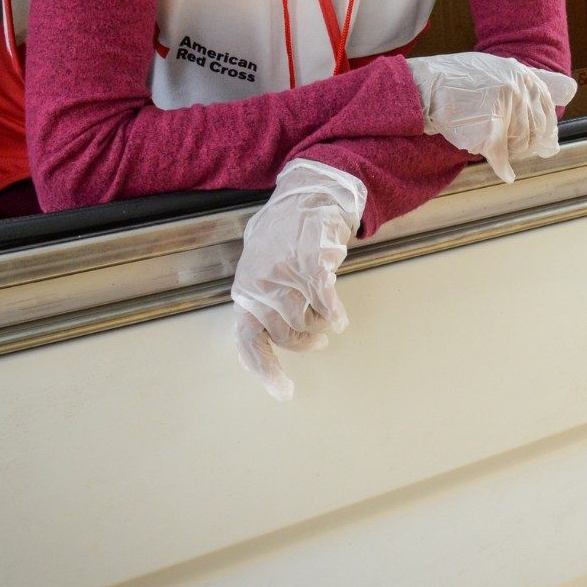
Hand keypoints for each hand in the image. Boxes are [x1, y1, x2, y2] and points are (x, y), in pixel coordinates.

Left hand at [231, 158, 366, 400]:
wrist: (309, 194)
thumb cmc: (284, 230)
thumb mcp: (258, 264)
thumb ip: (259, 297)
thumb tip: (263, 334)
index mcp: (246, 289)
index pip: (249, 341)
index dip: (265, 371)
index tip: (284, 392)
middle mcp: (262, 285)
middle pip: (285, 336)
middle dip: (305, 343)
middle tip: (318, 341)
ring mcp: (287, 275)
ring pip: (307, 322)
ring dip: (321, 325)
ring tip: (328, 317)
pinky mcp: (313, 265)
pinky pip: (325, 304)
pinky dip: (334, 315)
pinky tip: (340, 318)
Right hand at [406, 53, 576, 182]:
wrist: (426, 88)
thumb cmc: (458, 80)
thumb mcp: (498, 68)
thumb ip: (532, 80)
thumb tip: (571, 90)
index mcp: (522, 76)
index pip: (546, 108)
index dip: (544, 127)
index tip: (542, 140)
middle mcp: (518, 90)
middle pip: (535, 129)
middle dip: (527, 143)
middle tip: (514, 149)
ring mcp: (505, 110)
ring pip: (521, 144)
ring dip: (512, 152)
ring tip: (500, 150)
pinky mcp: (490, 131)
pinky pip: (503, 157)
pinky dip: (504, 168)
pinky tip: (505, 174)